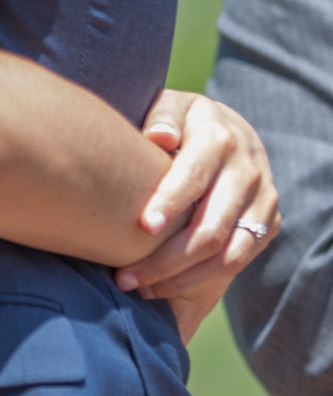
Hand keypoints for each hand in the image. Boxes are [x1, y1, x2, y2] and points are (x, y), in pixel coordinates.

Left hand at [115, 88, 280, 342]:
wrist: (231, 130)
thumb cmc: (183, 121)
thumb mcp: (171, 107)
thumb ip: (162, 117)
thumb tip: (160, 138)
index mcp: (219, 138)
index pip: (194, 177)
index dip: (170, 203)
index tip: (142, 227)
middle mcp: (247, 170)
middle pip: (210, 227)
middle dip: (166, 258)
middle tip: (125, 277)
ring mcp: (263, 199)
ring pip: (228, 254)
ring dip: (183, 278)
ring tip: (143, 288)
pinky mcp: (270, 221)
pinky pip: (240, 260)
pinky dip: (204, 279)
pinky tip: (168, 285)